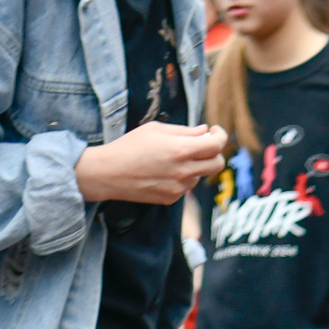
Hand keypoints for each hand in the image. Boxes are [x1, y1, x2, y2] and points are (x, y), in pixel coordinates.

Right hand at [75, 121, 230, 204]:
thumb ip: (184, 131)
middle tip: (204, 145)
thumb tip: (204, 132)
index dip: (220, 136)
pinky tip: (162, 171)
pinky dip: (181, 177)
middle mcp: (183, 171)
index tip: (214, 131)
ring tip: (171, 158)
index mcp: (180, 150)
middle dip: (215, 153)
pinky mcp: (171, 199)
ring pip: (200, 175)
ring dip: (194, 165)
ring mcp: (178, 188)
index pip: (216, 146)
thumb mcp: (156, 129)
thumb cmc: (129, 146)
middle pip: (217, 165)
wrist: (108, 173)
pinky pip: (186, 186)